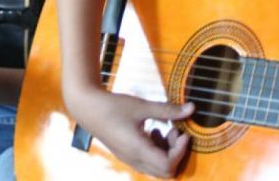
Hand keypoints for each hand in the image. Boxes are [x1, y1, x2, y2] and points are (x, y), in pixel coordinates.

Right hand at [69, 88, 194, 177]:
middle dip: (176, 154)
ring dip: (167, 152)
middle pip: (165, 172)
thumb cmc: (113, 106)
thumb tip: (192, 108)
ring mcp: (129, 159)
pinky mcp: (126, 155)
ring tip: (165, 130)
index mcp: (138, 150)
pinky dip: (156, 151)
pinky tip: (153, 131)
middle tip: (176, 132)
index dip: (180, 152)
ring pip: (157, 169)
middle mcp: (134, 159)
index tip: (183, 133)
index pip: (168, 165)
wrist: (87, 108)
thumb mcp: (142, 106)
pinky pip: (148, 162)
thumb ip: (168, 110)